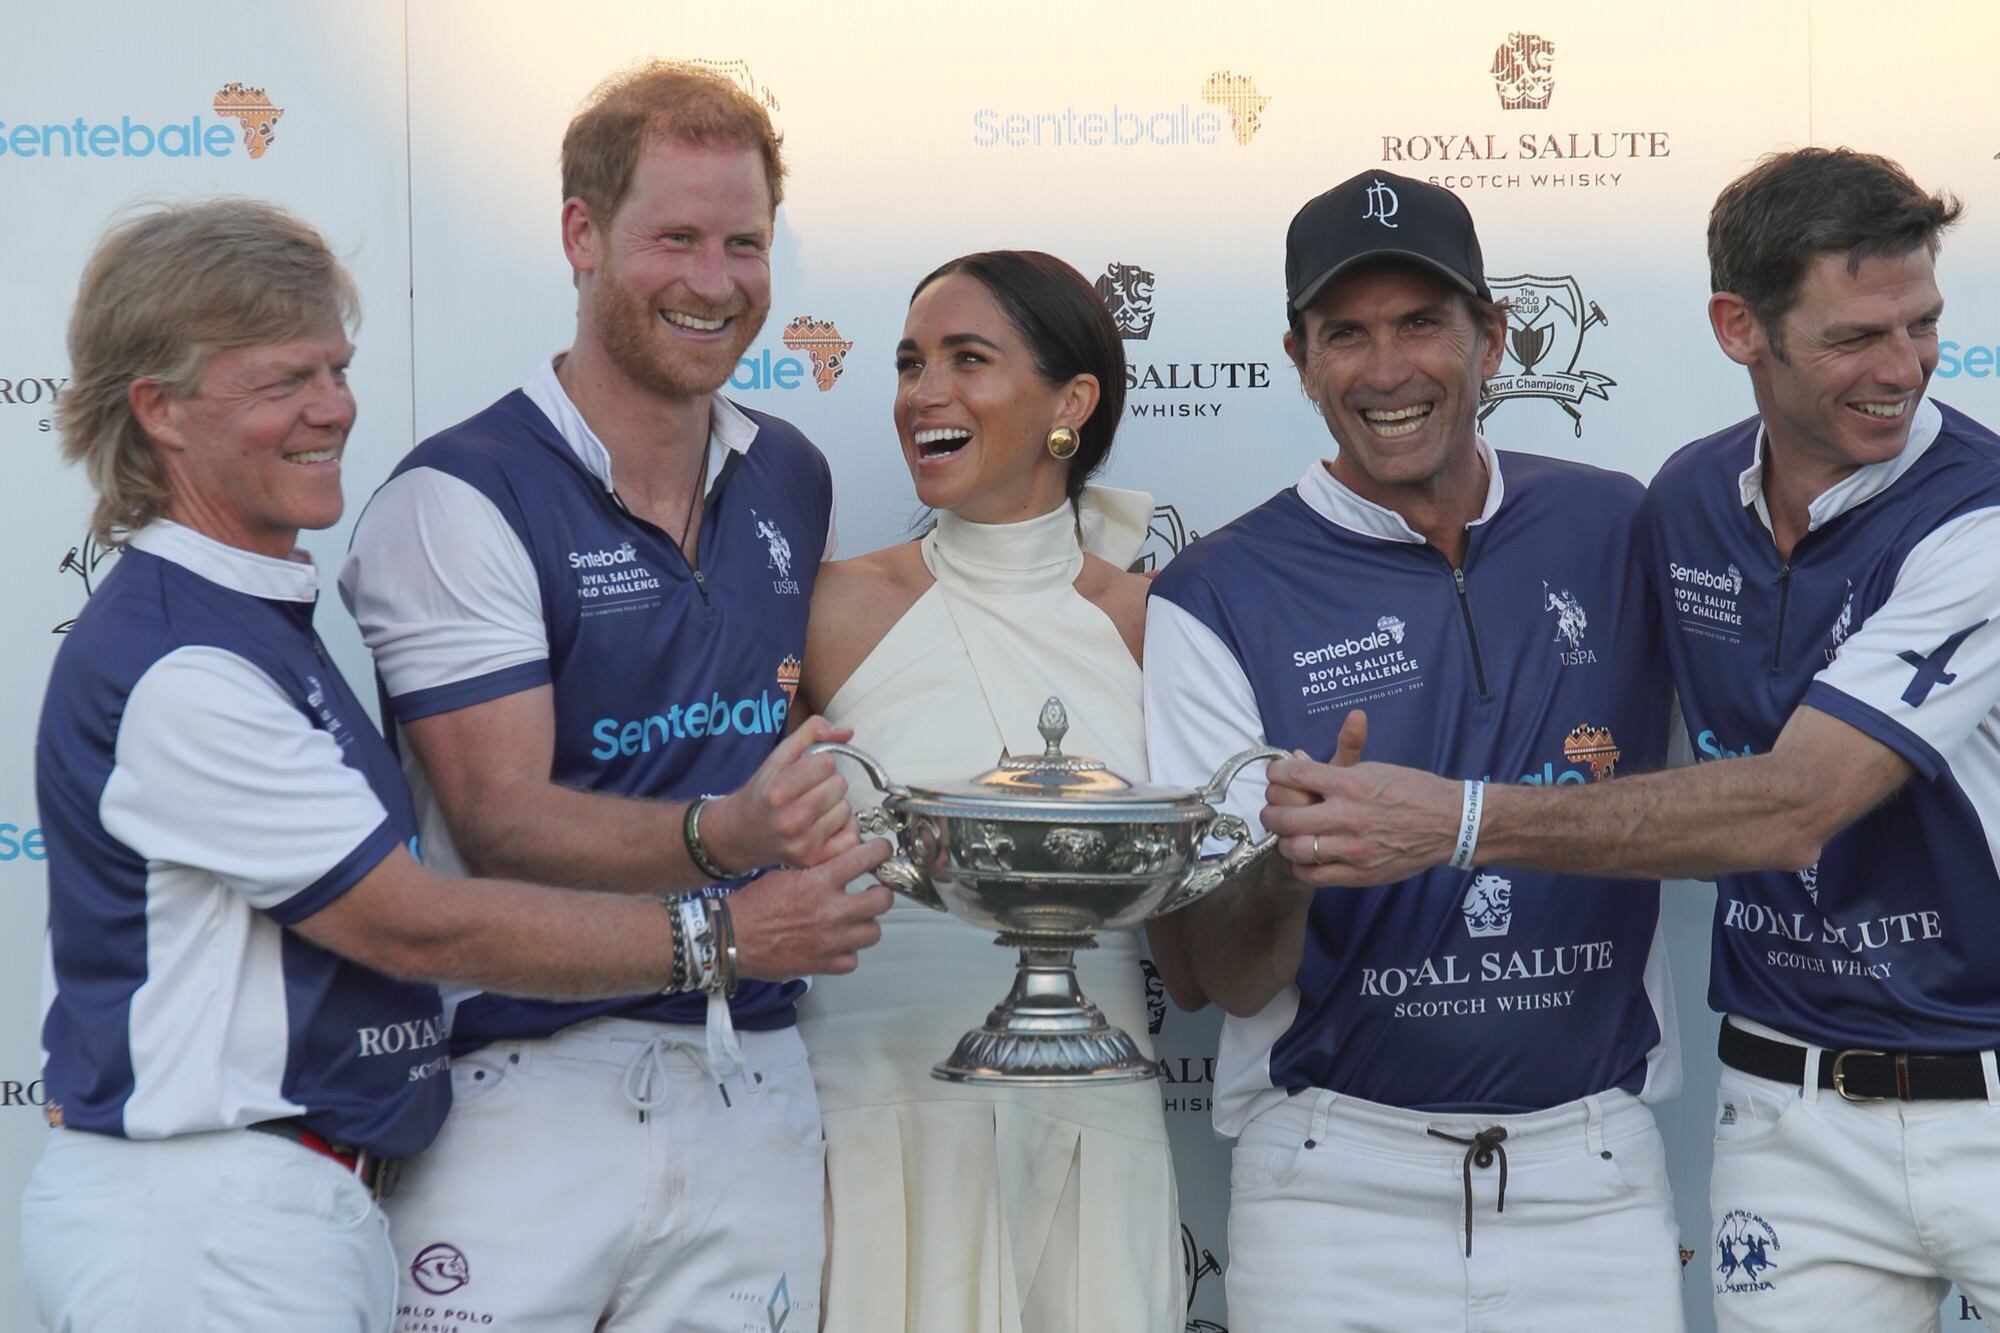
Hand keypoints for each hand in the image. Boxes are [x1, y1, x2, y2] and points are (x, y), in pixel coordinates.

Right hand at [703, 716, 859, 871]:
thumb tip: (847, 731)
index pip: (827, 763)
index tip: (806, 773)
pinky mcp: (815, 860)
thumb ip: (812, 732)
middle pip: (839, 785)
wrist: (741, 834)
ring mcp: (803, 844)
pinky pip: (852, 837)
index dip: (819, 764)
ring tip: (813, 811)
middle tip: (809, 793)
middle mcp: (790, 820)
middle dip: (828, 784)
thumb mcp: (778, 756)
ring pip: (846, 809)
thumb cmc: (763, 792)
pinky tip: (823, 827)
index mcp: (778, 791)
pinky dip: (842, 829)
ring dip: (835, 807)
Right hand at [729, 838, 894, 978]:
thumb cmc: (753, 906)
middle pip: (882, 901)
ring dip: (866, 924)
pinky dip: (848, 953)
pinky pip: (852, 960)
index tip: (883, 852)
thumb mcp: (786, 873)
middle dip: (882, 893)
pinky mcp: (823, 964)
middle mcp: (830, 911)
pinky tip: (838, 945)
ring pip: (873, 932)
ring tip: (855, 920)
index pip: (865, 859)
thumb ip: (817, 870)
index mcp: (819, 882)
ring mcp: (830, 941)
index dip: (880, 852)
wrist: (731, 937)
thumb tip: (840, 863)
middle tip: (876, 891)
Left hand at [1259, 712, 1458, 886]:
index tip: (1275, 776)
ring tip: (1289, 835)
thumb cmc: (1413, 791)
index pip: (1293, 776)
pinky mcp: (1360, 873)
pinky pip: (1313, 875)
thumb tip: (1297, 760)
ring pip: (1294, 849)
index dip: (1276, 774)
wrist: (1450, 824)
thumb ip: (1333, 767)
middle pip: (1284, 817)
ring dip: (1284, 841)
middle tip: (1273, 811)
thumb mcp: (1373, 769)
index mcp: (1351, 784)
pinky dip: (1301, 865)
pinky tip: (1305, 856)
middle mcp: (1348, 816)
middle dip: (1270, 812)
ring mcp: (1353, 848)